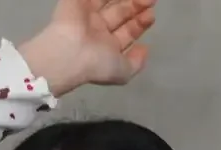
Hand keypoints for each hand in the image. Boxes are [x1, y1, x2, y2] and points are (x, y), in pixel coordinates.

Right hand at [22, 0, 156, 94]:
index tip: (151, 15)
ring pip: (111, 0)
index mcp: (107, 46)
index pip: (127, 32)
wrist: (68, 51)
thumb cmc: (96, 63)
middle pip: (121, 13)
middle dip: (137, 6)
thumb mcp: (122, 72)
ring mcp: (88, 13)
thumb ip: (136, 64)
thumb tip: (145, 50)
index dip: (140, 23)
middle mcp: (98, 29)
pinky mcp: (78, 0)